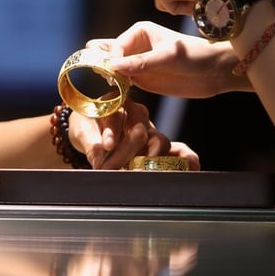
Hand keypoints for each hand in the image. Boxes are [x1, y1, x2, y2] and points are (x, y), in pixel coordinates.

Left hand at [67, 98, 199, 169]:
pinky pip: (176, 149)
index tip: (106, 145)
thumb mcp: (81, 131)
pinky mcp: (157, 144)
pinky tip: (192, 167)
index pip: (117, 114)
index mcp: (116, 102)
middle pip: (139, 131)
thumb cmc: (86, 126)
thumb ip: (91, 144)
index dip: (112, 130)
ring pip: (158, 141)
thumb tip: (99, 159)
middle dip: (126, 153)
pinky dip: (185, 158)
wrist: (92, 131)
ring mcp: (150, 129)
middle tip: (113, 169)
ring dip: (151, 160)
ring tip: (146, 173)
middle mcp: (137, 114)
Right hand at [88, 22, 240, 98]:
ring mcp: (136, 63)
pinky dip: (117, 89)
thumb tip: (114, 65)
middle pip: (107, 54)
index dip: (110, 60)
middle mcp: (134, 46)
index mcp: (139, 32)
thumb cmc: (195, 55)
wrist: (214, 71)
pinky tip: (117, 96)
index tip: (113, 75)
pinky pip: (122, 83)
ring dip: (108, 79)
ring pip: (112, 70)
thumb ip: (142, 62)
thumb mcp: (168, 57)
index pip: (114, 46)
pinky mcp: (140, 79)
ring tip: (112, 87)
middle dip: (101, 65)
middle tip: (105, 78)